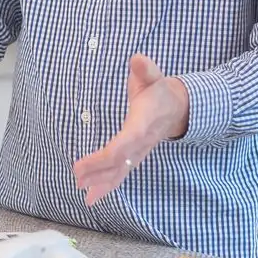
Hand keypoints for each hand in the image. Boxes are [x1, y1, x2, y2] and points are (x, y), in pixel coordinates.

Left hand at [72, 54, 188, 205]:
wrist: (179, 107)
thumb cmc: (160, 90)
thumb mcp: (155, 76)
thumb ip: (146, 69)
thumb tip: (137, 60)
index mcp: (142, 123)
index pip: (125, 142)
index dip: (108, 154)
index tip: (91, 159)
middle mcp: (141, 142)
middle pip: (120, 161)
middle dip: (99, 171)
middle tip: (78, 178)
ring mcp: (139, 152)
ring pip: (121, 172)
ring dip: (103, 184)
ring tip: (86, 197)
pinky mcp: (135, 156)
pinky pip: (121, 173)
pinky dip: (108, 185)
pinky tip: (93, 196)